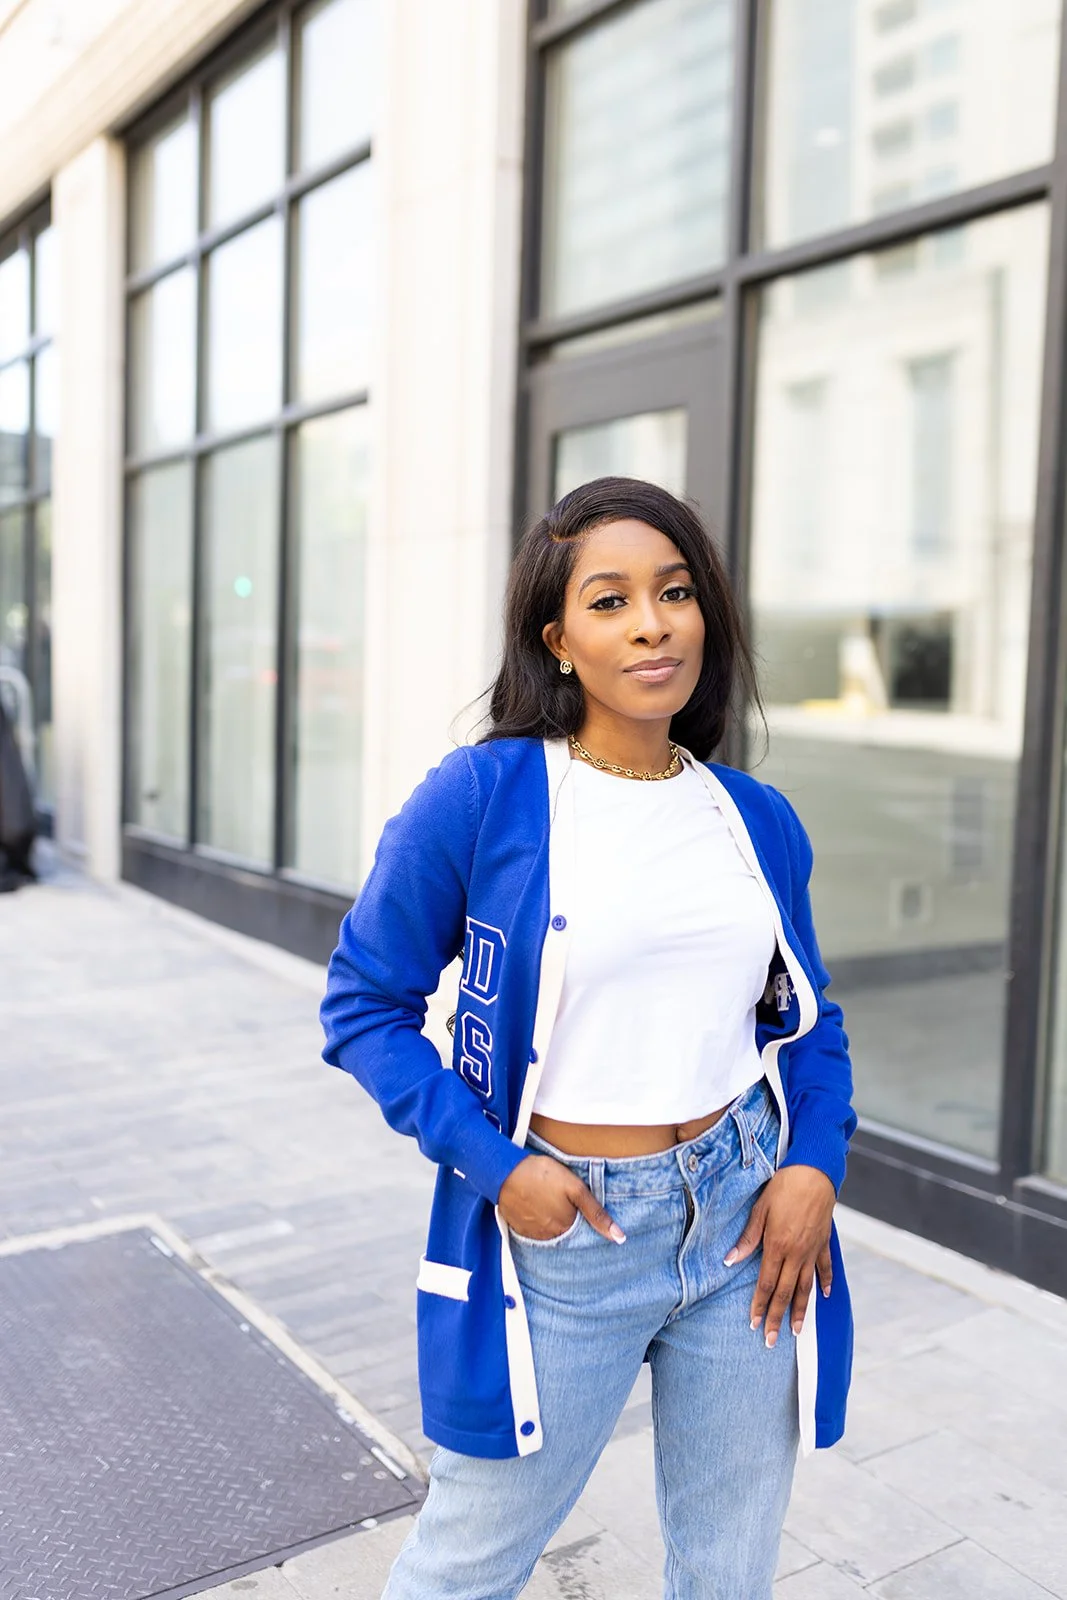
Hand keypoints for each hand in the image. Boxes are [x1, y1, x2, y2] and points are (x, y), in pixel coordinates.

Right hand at [498, 1155, 625, 1243]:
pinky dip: (540, 1224)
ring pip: (552, 1235)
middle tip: (566, 1205)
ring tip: (552, 1205)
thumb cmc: (542, 1175)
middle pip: (568, 1236)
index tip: (585, 1214)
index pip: (585, 1235)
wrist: (504, 1171)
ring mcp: (533, 1235)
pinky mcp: (519, 1230)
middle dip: (572, 1225)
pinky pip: (535, 1233)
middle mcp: (551, 1237)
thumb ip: (597, 1213)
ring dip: (555, 1225)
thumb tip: (619, 1238)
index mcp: (567, 1228)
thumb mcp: (575, 1188)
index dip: (587, 1224)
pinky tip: (539, 1208)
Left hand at [725, 1165, 834, 1346]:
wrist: (814, 1172)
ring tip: (797, 1331)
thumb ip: (748, 1238)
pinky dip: (826, 1283)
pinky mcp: (824, 1242)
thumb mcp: (760, 1209)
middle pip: (786, 1293)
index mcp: (777, 1246)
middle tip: (770, 1341)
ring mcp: (812, 1250)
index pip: (766, 1283)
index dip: (759, 1305)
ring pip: (807, 1287)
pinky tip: (825, 1296)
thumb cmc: (784, 1187)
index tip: (753, 1324)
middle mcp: (796, 1253)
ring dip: (801, 1311)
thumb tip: (730, 1260)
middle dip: (776, 1318)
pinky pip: (825, 1268)